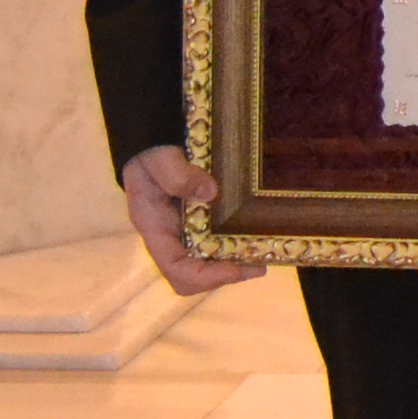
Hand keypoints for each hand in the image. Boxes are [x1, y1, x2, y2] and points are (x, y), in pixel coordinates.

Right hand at [122, 145, 257, 294]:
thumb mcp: (158, 157)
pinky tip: (257, 236)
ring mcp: (186, 231)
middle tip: (259, 265)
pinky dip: (236, 246)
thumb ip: (177, 173)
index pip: (174, 268)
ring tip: (266, 253)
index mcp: (154, 227)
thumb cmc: (151, 151)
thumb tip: (210, 192)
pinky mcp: (201, 222)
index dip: (204, 276)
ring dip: (236, 264)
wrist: (152, 142)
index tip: (234, 269)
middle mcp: (170, 237)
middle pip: (192, 275)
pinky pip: (217, 243)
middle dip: (225, 275)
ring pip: (207, 263)